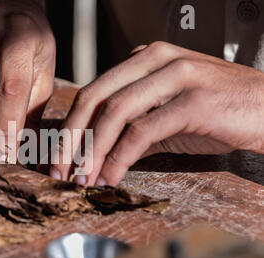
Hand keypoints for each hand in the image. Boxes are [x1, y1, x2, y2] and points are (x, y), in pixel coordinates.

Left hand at [50, 42, 263, 185]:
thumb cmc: (218, 115)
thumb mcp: (165, 117)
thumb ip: (131, 127)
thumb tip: (94, 154)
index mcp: (144, 59)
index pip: (93, 92)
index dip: (71, 127)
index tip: (58, 158)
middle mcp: (155, 59)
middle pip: (94, 98)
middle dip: (71, 139)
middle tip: (58, 171)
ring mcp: (175, 75)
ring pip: (115, 113)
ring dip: (92, 152)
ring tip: (81, 179)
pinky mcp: (193, 100)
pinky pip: (142, 131)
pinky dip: (120, 158)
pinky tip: (111, 177)